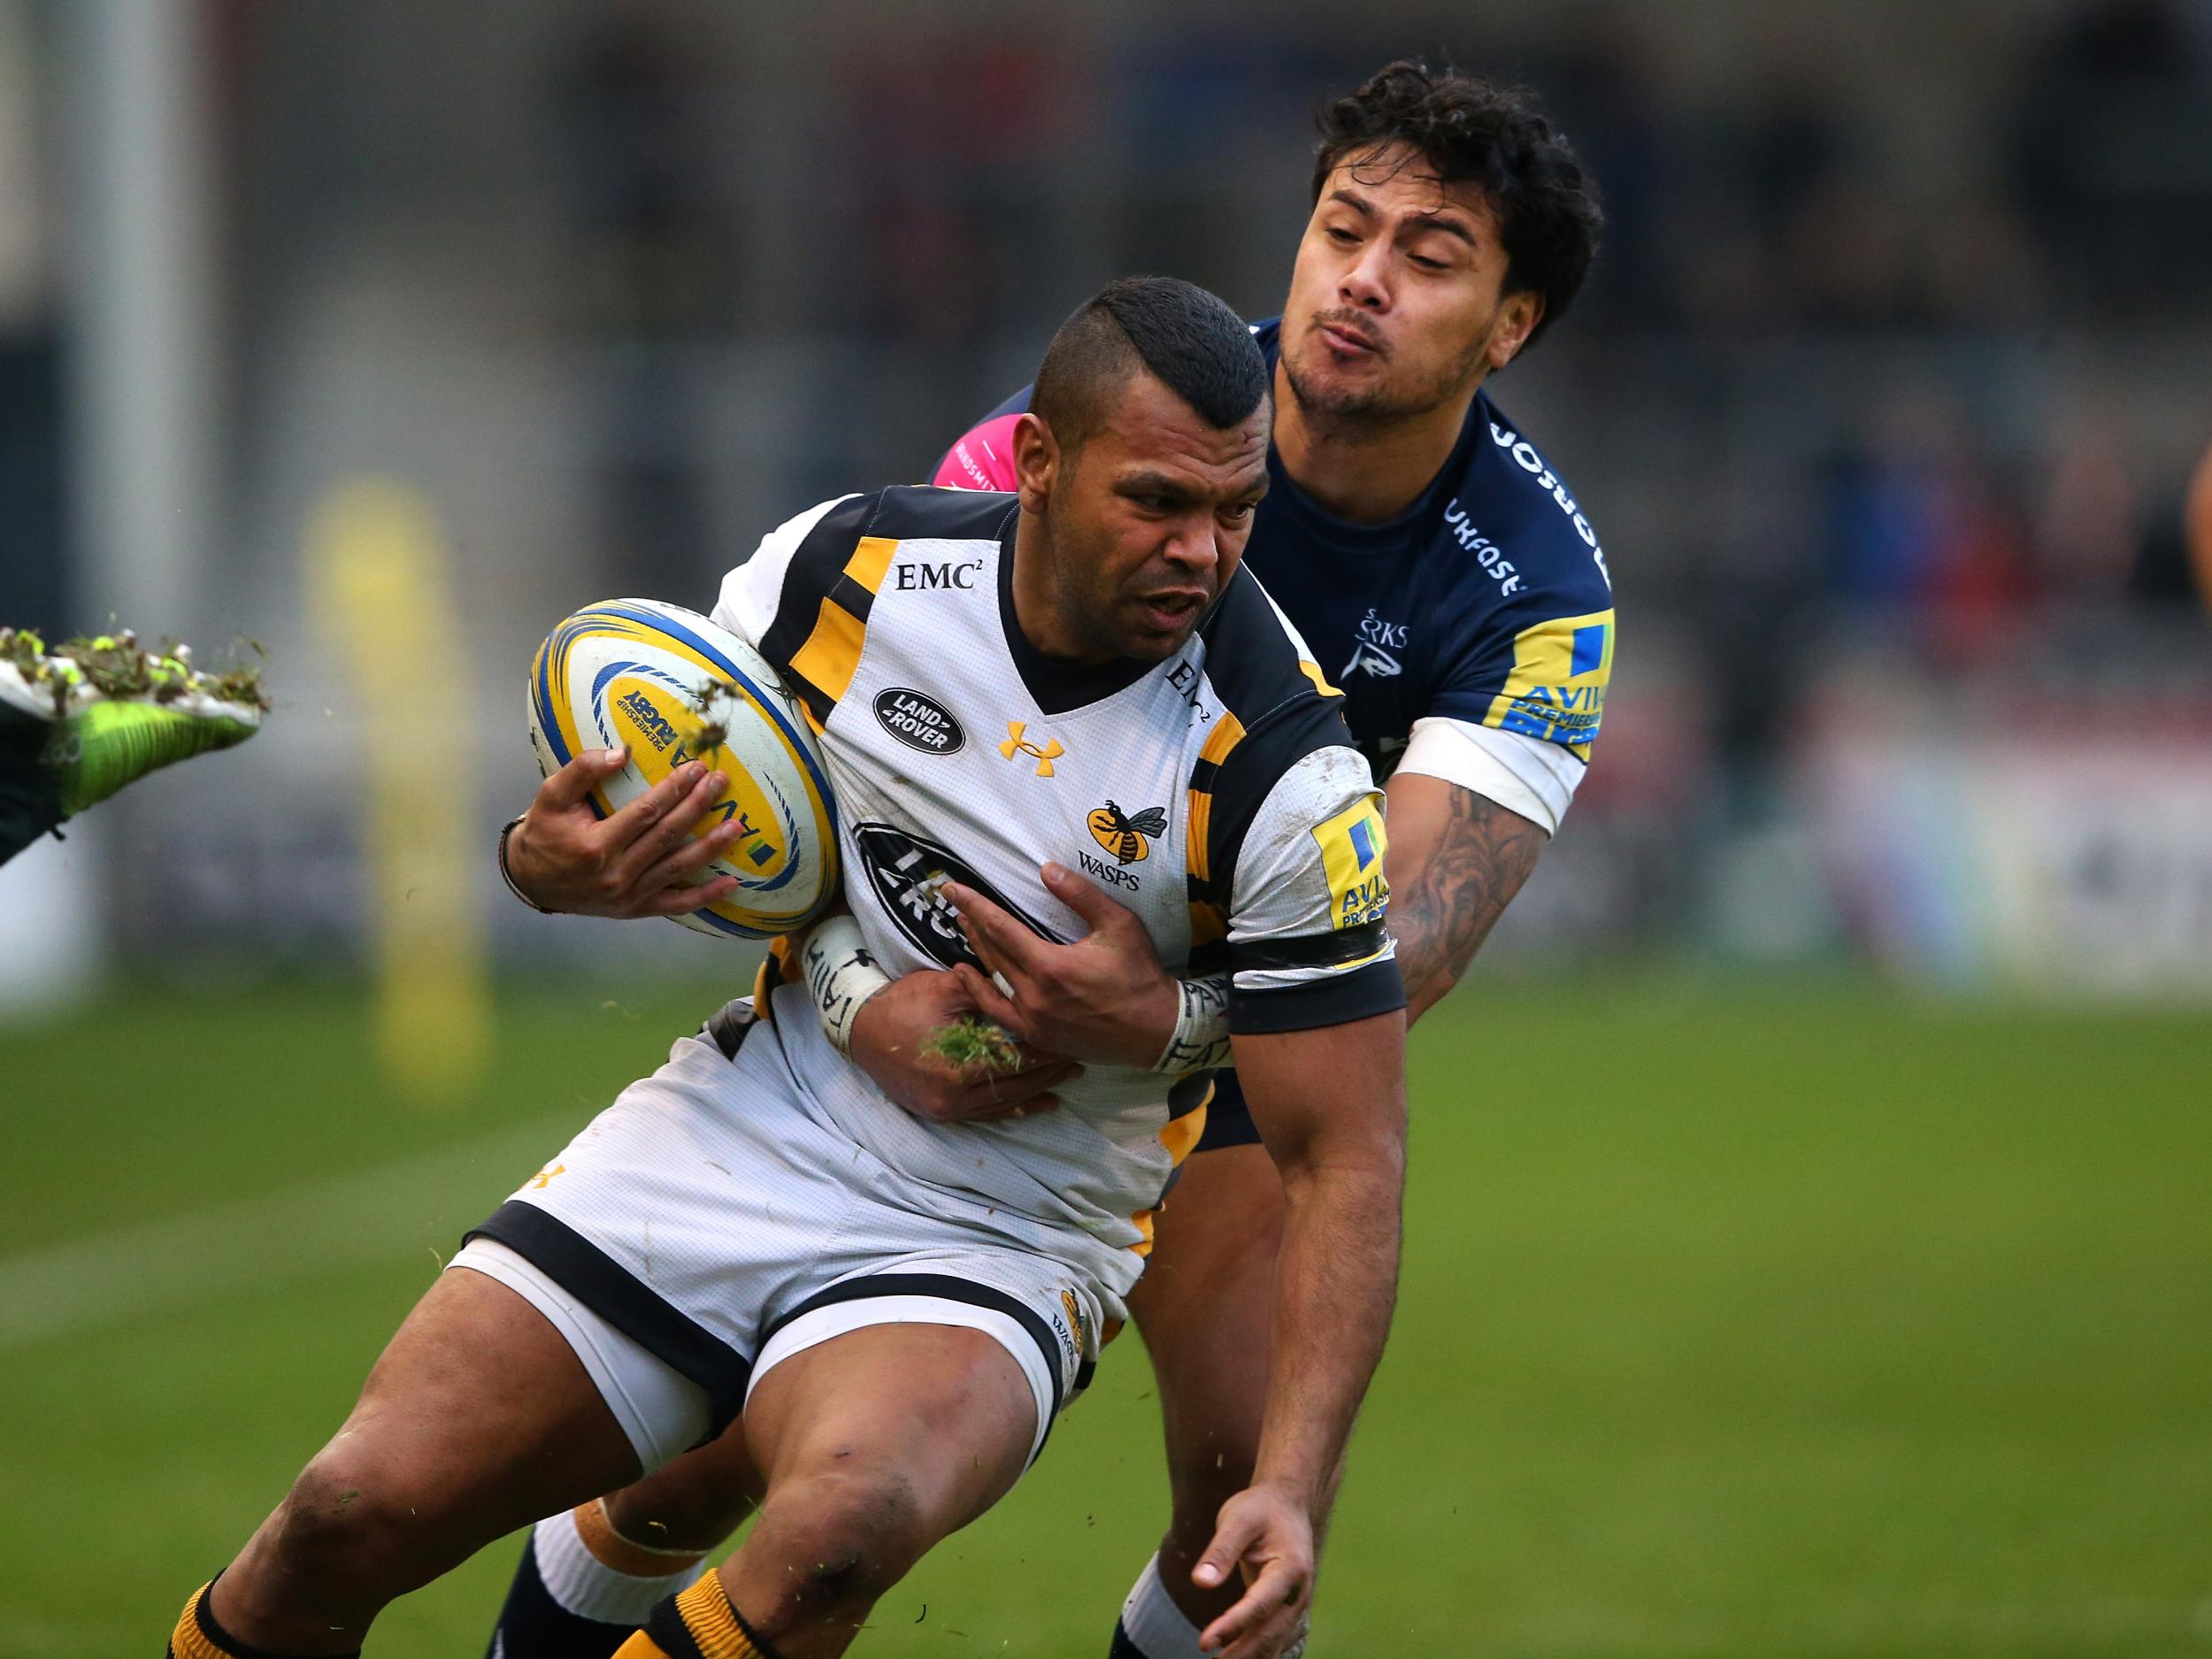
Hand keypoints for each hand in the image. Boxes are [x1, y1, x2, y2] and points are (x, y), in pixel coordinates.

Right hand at [505, 748, 744, 918]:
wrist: (532, 881)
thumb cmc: (544, 833)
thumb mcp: (550, 796)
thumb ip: (582, 770)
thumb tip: (622, 753)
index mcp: (595, 845)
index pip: (645, 812)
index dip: (674, 789)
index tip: (696, 768)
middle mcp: (616, 874)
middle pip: (667, 836)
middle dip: (697, 807)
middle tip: (721, 783)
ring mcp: (629, 895)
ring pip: (677, 868)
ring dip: (710, 848)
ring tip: (736, 826)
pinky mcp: (636, 909)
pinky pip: (676, 905)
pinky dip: (705, 896)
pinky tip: (731, 884)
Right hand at [849, 968, 1080, 1124]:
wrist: (859, 1028)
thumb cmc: (904, 1002)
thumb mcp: (948, 987)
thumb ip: (989, 993)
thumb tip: (1029, 992)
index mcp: (959, 1068)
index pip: (1016, 1062)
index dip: (1046, 1054)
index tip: (1070, 1044)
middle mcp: (953, 1098)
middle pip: (1014, 1088)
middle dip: (1047, 1076)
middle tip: (1077, 1065)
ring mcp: (944, 1109)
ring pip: (1001, 1105)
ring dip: (1034, 1094)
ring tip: (1064, 1085)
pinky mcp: (938, 1112)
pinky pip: (982, 1114)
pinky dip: (1010, 1108)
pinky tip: (1034, 1104)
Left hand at [943, 862, 1177, 1069]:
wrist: (1156, 1030)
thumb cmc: (1140, 975)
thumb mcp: (1119, 925)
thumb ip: (1081, 895)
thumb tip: (1047, 869)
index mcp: (1049, 966)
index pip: (1000, 928)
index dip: (974, 906)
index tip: (952, 889)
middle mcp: (1034, 997)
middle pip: (992, 953)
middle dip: (973, 924)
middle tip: (957, 904)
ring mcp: (1033, 1021)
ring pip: (993, 983)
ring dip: (977, 954)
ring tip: (965, 931)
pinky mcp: (1038, 1038)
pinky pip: (1000, 1013)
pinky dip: (983, 994)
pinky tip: (972, 978)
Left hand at [1192, 1484, 1314, 1657]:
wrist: (1286, 1504)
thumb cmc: (1259, 1509)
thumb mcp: (1236, 1519)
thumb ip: (1220, 1551)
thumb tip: (1200, 1583)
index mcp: (1290, 1568)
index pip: (1259, 1605)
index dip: (1232, 1626)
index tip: (1204, 1643)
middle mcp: (1299, 1591)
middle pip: (1270, 1632)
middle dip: (1241, 1652)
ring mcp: (1296, 1603)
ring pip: (1274, 1640)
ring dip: (1249, 1655)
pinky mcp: (1287, 1608)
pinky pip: (1273, 1637)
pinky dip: (1257, 1651)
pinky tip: (1235, 1657)